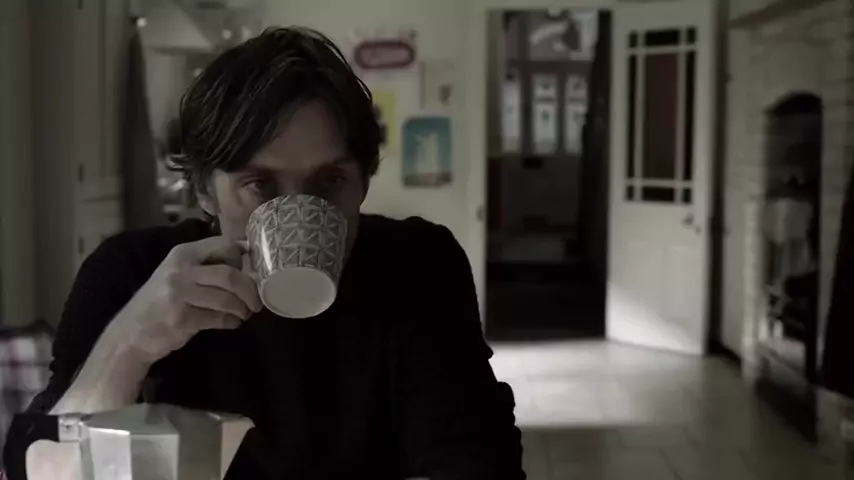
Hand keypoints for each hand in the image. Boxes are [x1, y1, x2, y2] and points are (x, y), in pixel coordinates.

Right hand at [106, 236, 262, 365]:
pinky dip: (230, 322)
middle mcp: (180, 270)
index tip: (251, 273)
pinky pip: (217, 318)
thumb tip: (244, 256)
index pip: (224, 245)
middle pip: (230, 275)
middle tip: (256, 303)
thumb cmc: (160, 301)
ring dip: (242, 309)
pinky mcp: (181, 318)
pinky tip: (232, 323)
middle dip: (249, 291)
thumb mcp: (178, 273)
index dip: (242, 259)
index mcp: (183, 253)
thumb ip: (205, 265)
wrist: (130, 333)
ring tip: (245, 314)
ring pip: (226, 298)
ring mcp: (179, 294)